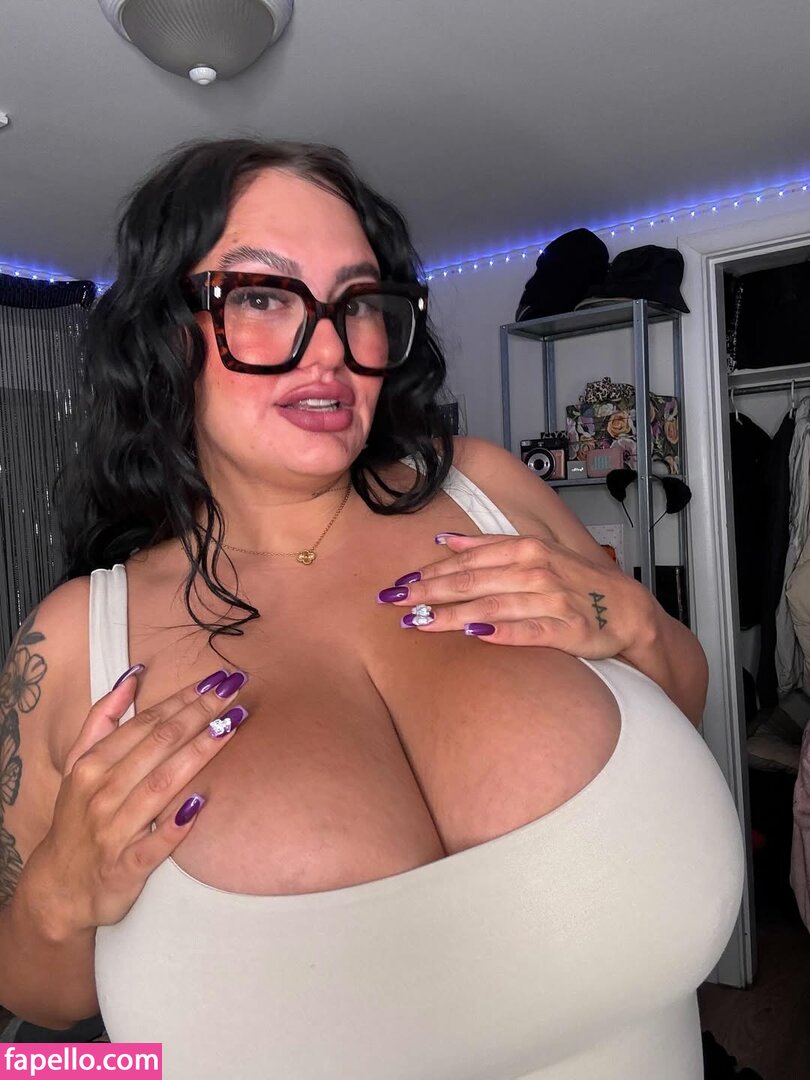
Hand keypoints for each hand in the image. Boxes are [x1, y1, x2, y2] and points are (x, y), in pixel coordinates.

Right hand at [26, 667, 248, 937]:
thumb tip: (132, 676)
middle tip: (233, 690)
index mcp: (92, 765)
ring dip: (198, 752)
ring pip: (162, 784)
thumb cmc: (77, 817)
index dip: (182, 698)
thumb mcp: (76, 765)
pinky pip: (155, 844)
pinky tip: (202, 803)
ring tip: (231, 726)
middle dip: (199, 713)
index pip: (145, 723)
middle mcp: (102, 793)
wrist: (57, 888)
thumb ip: (101, 718)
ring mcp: (114, 831)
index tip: (215, 680)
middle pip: (159, 745)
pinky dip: (176, 825)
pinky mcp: (126, 867)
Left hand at [376, 532, 652, 658]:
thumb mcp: (533, 553)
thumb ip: (488, 546)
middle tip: (395, 602)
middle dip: (430, 593)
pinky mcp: (568, 629)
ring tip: (420, 623)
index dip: (430, 573)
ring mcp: (552, 600)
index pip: (468, 561)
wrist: (626, 609)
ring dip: (454, 615)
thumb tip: (444, 540)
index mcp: (525, 549)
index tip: (399, 584)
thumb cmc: (573, 581)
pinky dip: (503, 632)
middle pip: (473, 582)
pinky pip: (530, 631)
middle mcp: (536, 570)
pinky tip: (476, 637)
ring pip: (493, 606)